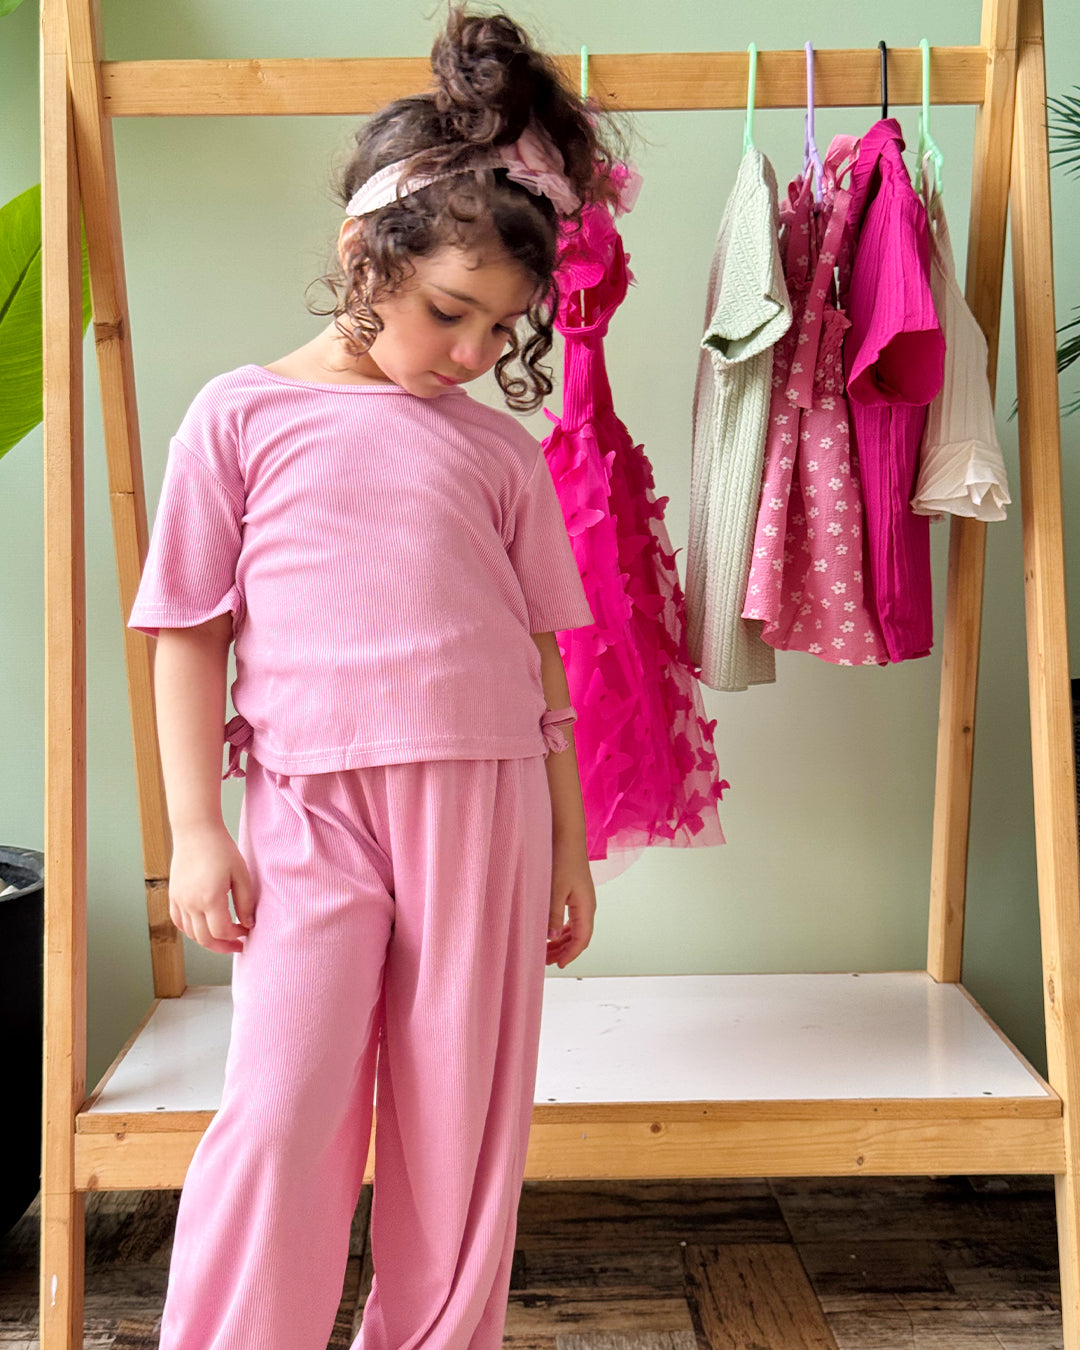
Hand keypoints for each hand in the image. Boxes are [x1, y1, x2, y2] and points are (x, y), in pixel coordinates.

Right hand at [168, 821, 253, 954]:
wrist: (196, 831)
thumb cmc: (222, 849)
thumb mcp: (241, 874)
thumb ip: (245, 902)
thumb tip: (248, 924)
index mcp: (210, 898)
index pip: (222, 931)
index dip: (236, 936)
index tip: (247, 930)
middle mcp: (191, 903)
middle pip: (205, 939)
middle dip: (223, 946)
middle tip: (238, 945)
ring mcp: (179, 900)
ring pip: (191, 934)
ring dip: (208, 940)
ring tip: (223, 937)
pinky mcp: (173, 895)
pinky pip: (179, 922)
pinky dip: (191, 930)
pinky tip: (204, 927)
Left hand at [546, 838, 594, 967]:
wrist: (567, 835)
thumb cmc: (563, 858)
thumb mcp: (555, 888)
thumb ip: (552, 914)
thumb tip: (550, 937)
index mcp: (586, 907)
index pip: (582, 939)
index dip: (570, 955)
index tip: (557, 965)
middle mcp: (587, 906)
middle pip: (578, 937)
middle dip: (563, 951)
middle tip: (545, 961)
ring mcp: (582, 900)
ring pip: (574, 929)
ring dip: (561, 941)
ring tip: (545, 950)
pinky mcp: (575, 894)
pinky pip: (570, 919)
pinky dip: (560, 930)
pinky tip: (549, 932)